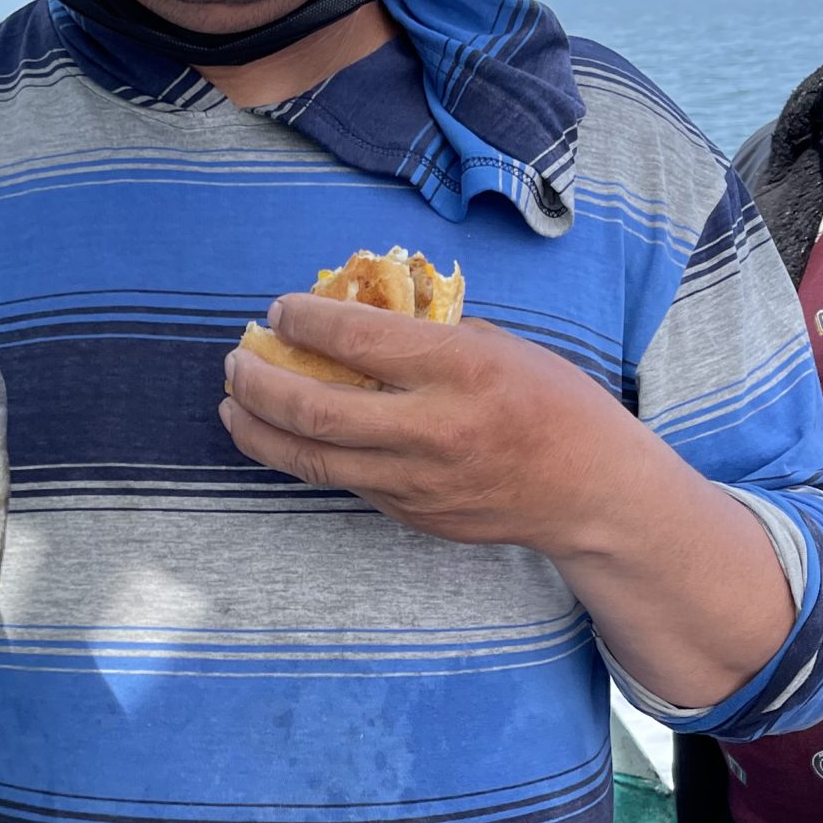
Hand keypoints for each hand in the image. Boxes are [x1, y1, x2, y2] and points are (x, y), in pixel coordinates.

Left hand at [220, 295, 633, 550]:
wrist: (589, 489)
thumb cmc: (549, 401)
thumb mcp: (498, 345)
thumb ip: (427, 336)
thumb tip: (353, 320)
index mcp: (458, 370)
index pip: (357, 340)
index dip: (305, 320)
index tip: (280, 308)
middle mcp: (431, 428)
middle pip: (316, 410)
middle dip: (260, 382)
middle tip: (236, 360)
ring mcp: (416, 481)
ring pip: (312, 459)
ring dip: (259, 430)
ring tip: (233, 404)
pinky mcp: (409, 514)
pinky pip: (344, 481)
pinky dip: (304, 454)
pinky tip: (284, 434)